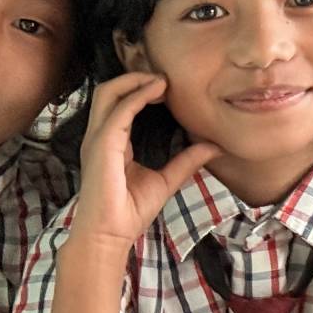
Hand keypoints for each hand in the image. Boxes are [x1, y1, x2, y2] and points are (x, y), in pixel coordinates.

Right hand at [70, 74, 220, 250]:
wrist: (110, 236)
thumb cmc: (129, 212)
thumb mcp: (166, 180)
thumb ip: (186, 161)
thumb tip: (214, 147)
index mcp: (111, 142)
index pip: (119, 104)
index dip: (140, 89)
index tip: (167, 87)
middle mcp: (100, 137)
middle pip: (109, 91)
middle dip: (134, 77)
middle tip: (165, 77)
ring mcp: (98, 140)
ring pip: (108, 93)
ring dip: (135, 80)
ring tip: (162, 80)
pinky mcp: (102, 146)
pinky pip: (119, 111)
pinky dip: (138, 95)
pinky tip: (158, 90)